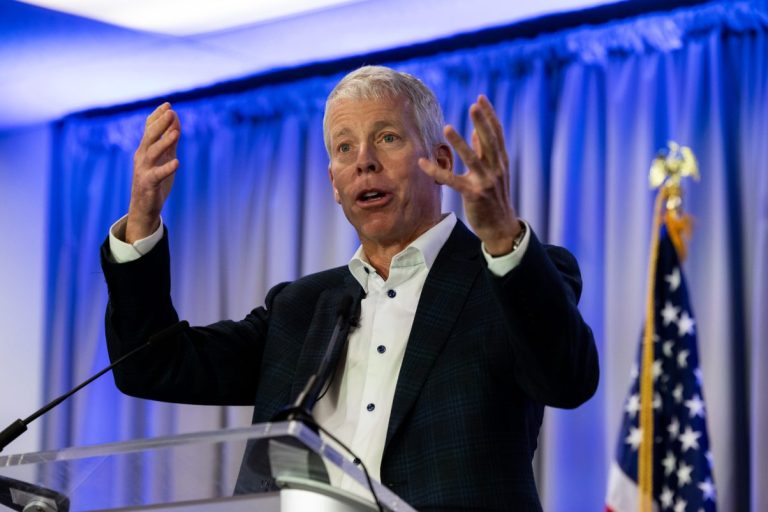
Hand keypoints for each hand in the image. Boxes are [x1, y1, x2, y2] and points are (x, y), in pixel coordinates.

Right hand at [125, 103, 180, 242]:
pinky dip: (166, 168)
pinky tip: (177, 162)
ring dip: (164, 142)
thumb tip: (176, 119)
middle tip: (171, 112)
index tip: (168, 104)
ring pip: (152, 153)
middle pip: (149, 136)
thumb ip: (169, 139)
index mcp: (145, 148)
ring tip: (176, 133)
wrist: (144, 207)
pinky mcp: (148, 184)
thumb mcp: (164, 156)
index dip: (157, 116)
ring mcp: (143, 170)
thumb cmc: (154, 180)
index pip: (149, 128)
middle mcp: (142, 156)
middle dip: (160, 124)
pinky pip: (157, 175)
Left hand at [419, 95, 520, 254]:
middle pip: (490, 141)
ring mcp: (486, 182)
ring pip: (472, 158)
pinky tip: (423, 163)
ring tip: (447, 127)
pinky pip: (453, 181)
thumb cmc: (494, 198)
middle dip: (482, 122)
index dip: (490, 115)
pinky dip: (437, 172)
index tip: (481, 98)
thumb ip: (484, 152)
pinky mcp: (474, 194)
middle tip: (474, 105)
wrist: (501, 226)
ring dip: (459, 143)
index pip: (497, 134)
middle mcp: (496, 169)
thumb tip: (474, 132)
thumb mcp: (494, 172)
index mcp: (501, 161)